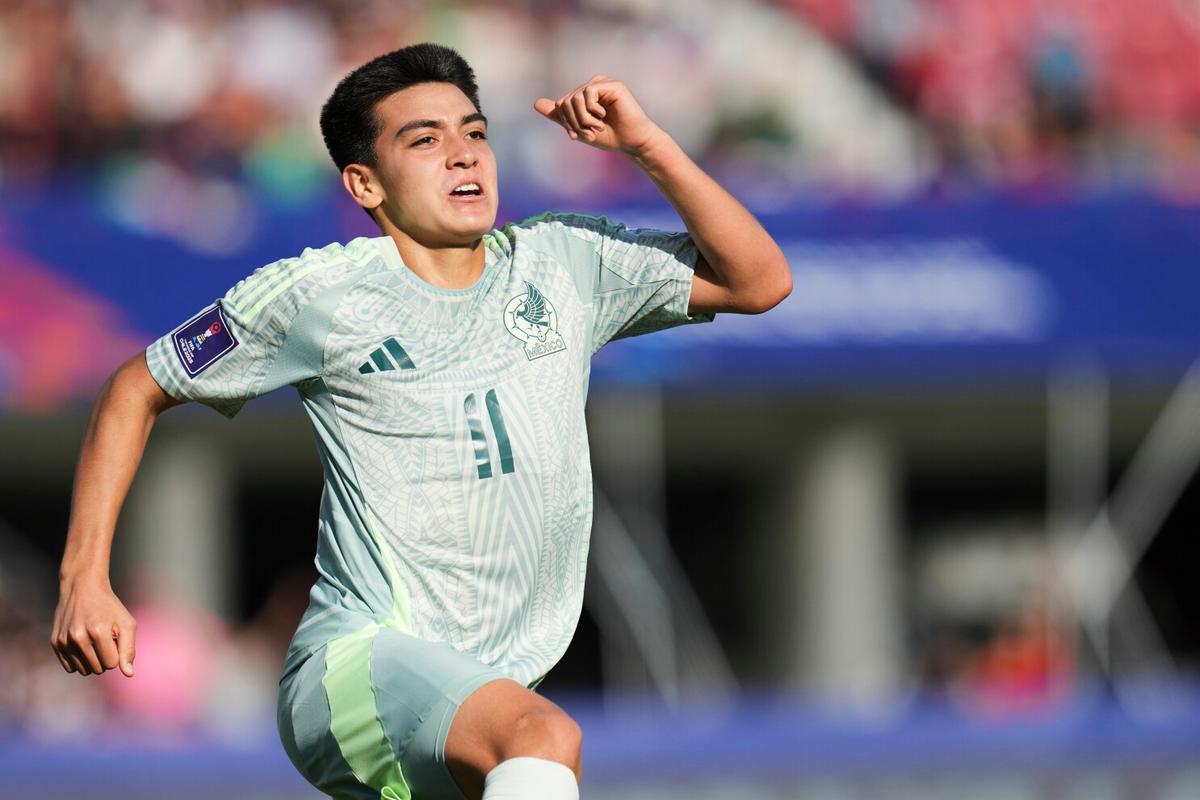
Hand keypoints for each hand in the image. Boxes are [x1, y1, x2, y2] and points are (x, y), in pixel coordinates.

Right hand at [51, 574, 136, 676]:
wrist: (82, 588)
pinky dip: (79, 661)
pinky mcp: (55, 643)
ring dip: (92, 660)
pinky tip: (83, 645)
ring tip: (94, 641)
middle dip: (105, 657)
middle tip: (104, 639)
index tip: (115, 639)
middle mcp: (78, 638)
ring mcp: (64, 641)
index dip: (117, 654)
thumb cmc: (109, 607)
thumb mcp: (126, 623)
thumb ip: (129, 649)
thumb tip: (129, 674)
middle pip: (98, 669)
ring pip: (84, 670)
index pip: (112, 664)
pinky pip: (70, 668)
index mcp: (98, 632)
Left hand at [534, 75, 664, 156]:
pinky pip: (588, 92)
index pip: (561, 104)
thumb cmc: (609, 137)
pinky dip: (592, 110)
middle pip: (566, 101)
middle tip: (589, 133)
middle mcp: (592, 86)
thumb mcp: (579, 128)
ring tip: (597, 127)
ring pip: (575, 97)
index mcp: (584, 95)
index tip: (577, 135)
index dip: (566, 122)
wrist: (631, 143)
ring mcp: (603, 84)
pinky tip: (603, 116)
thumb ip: (560, 117)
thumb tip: (536, 103)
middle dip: (574, 122)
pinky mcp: (612, 85)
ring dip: (583, 119)